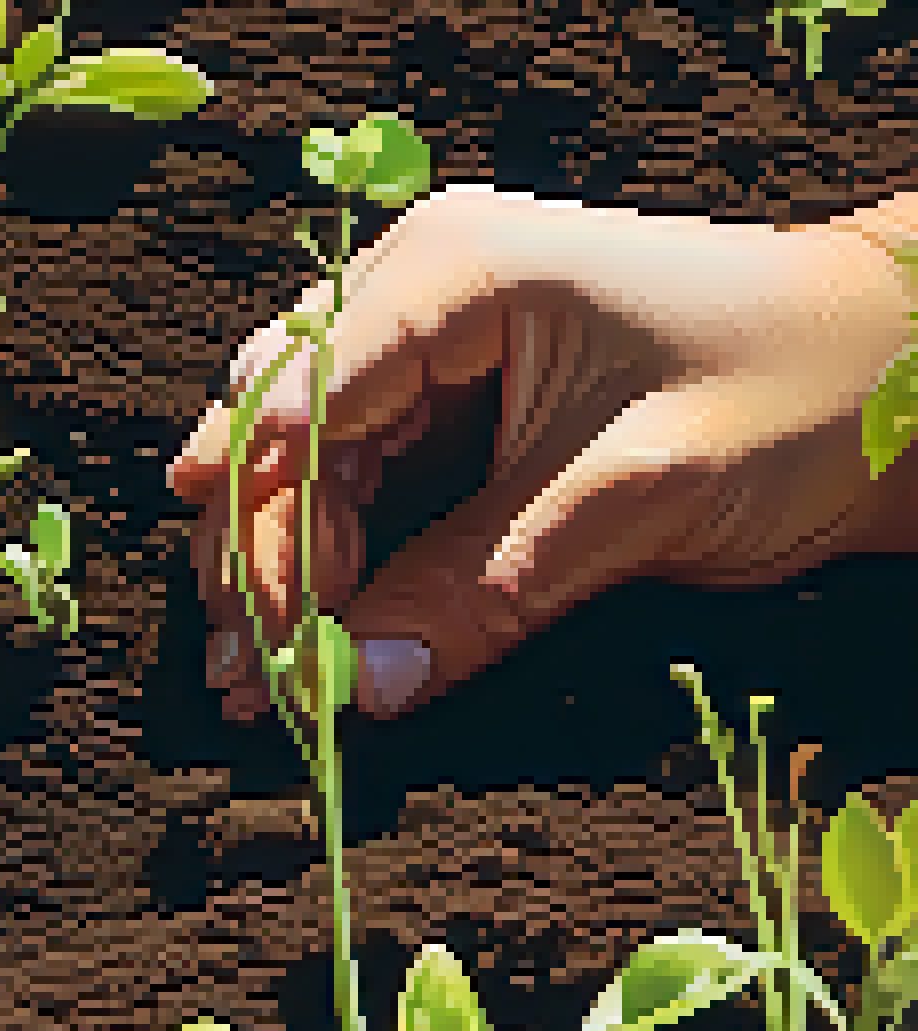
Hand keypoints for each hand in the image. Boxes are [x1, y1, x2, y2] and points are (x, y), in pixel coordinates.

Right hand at [168, 185, 917, 721]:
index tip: (273, 648)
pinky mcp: (450, 392)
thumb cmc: (792, 395)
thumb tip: (359, 688)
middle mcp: (419, 285)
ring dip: (272, 562)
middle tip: (249, 679)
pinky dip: (322, 555)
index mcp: (456, 272)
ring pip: (301, 456)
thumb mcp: (634, 497)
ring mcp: (429, 335)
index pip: (305, 403)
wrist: (898, 374)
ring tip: (254, 673)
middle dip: (255, 555)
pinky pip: (353, 472)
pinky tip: (302, 630)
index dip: (273, 529)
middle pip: (281, 429)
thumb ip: (486, 586)